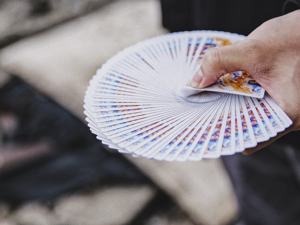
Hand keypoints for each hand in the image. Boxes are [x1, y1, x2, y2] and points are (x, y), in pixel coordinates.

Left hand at [190, 9, 299, 153]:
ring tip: (211, 102)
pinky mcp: (282, 98)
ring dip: (233, 108)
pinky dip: (242, 99)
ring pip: (252, 115)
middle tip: (203, 113)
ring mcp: (286, 108)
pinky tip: (227, 91)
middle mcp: (290, 116)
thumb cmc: (294, 38)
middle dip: (226, 119)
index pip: (250, 136)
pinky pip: (257, 104)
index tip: (206, 129)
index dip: (226, 134)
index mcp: (288, 113)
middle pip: (249, 127)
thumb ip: (220, 63)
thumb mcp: (253, 50)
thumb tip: (196, 81)